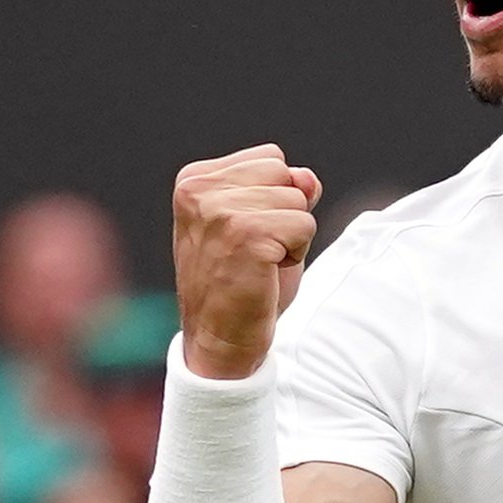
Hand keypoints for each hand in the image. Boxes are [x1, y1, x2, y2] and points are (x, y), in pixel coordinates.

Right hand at [170, 145, 320, 380]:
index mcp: (194, 180)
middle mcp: (200, 190)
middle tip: (255, 252)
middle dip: (284, 214)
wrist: (218, 342)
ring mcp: (220, 212)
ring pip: (298, 200)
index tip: (246, 235)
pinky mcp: (246, 235)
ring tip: (258, 264)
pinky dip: (297, 254)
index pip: (270, 159)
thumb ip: (283, 190)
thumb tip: (308, 178)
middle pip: (285, 174)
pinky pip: (304, 226)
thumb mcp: (260, 224)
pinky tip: (266, 274)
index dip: (274, 199)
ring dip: (291, 237)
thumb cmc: (238, 284)